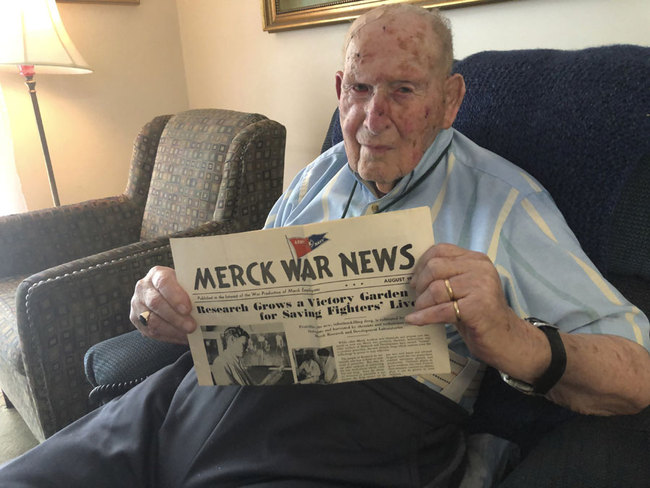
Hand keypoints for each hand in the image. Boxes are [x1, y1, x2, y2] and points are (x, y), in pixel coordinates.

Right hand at [130, 266, 195, 343]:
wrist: (163, 293)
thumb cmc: (179, 288)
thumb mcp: (184, 284)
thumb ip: (191, 291)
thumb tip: (207, 305)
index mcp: (157, 274)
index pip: (164, 282)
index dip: (175, 296)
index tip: (188, 308)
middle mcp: (143, 287)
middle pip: (156, 303)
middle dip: (176, 317)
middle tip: (191, 326)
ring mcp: (137, 303)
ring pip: (152, 320)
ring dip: (172, 330)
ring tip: (187, 334)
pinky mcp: (135, 319)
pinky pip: (150, 331)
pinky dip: (168, 336)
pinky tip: (180, 337)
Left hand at [405, 243, 546, 377]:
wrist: (507, 340)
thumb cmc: (480, 315)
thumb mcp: (464, 289)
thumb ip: (446, 277)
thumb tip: (412, 278)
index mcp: (476, 259)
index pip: (441, 250)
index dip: (421, 264)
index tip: (414, 280)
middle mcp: (480, 269)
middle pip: (435, 267)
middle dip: (420, 285)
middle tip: (416, 299)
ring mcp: (481, 287)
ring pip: (436, 289)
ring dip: (422, 303)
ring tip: (418, 311)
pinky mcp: (477, 307)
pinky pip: (441, 310)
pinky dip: (424, 316)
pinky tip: (414, 320)